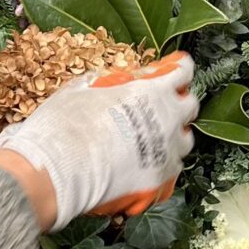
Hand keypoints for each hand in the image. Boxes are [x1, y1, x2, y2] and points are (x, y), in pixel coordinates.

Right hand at [0, 54, 196, 230]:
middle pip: (190, 107)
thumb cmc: (65, 126)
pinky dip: (162, 165)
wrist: (57, 170)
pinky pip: (171, 170)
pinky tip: (145, 165)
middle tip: (162, 105)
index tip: (174, 68)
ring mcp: (167, 152)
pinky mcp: (160, 180)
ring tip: (152, 139)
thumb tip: (112, 81)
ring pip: (184, 141)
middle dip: (178, 103)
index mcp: (151, 91)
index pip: (182, 71)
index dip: (178, 68)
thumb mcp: (81, 88)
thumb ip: (106, 81)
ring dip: (173, 136)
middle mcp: (167, 120)